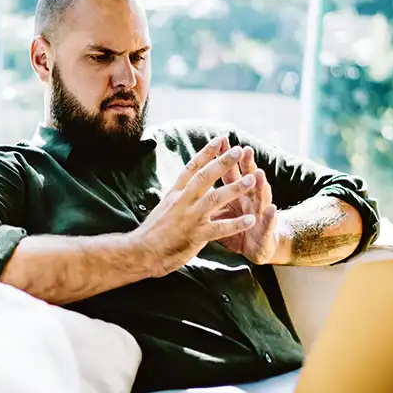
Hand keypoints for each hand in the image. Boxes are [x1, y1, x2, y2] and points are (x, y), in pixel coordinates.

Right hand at [132, 137, 259, 276]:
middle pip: (204, 177)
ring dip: (234, 188)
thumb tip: (185, 185)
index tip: (218, 140)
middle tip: (238, 150)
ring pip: (214, 199)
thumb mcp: (163, 208)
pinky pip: (219, 228)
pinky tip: (251, 219)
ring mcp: (189, 218)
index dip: (205, 153)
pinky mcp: (195, 236)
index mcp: (175, 194)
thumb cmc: (152, 232)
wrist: (140, 252)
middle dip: (222, 162)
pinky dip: (236, 224)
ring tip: (252, 179)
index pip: (191, 168)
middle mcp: (182, 202)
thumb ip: (177, 196)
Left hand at [210, 137, 278, 263]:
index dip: (225, 159)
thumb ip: (211, 199)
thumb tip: (191, 184)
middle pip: (248, 179)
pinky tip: (273, 209)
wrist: (258, 250)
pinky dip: (271, 216)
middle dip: (246, 164)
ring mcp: (260, 214)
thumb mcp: (221, 214)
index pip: (231, 173)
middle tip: (244, 149)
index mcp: (237, 195)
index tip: (220, 140)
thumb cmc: (238, 229)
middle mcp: (251, 200)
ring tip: (259, 174)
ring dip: (260, 185)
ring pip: (261, 197)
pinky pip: (268, 223)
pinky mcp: (267, 231)